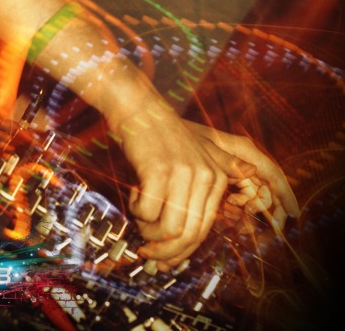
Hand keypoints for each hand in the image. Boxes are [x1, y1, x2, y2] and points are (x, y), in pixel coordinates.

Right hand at [112, 94, 257, 269]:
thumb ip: (217, 173)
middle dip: (163, 252)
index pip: (203, 231)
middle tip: (145, 251)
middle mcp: (205, 176)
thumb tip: (232, 191)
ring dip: (148, 231)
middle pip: (187, 235)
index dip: (181, 251)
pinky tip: (134, 194)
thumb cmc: (162, 133)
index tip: (163, 260)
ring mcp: (183, 173)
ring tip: (139, 216)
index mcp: (216, 177)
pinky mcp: (159, 170)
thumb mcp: (199, 150)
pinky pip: (148, 212)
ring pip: (169, 229)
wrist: (138, 107)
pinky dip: (137, 211)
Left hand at [183, 120, 299, 230]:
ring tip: (237, 216)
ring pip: (253, 196)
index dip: (285, 193)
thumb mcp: (203, 147)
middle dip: (269, 208)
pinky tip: (228, 214)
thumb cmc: (182, 135)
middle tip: (264, 224)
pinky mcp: (223, 181)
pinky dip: (237, 210)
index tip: (294, 213)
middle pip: (266, 187)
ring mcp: (234, 171)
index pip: (272, 172)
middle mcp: (242, 161)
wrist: (161, 133)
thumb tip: (254, 171)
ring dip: (250, 211)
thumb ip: (228, 160)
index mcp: (243, 150)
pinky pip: (239, 199)